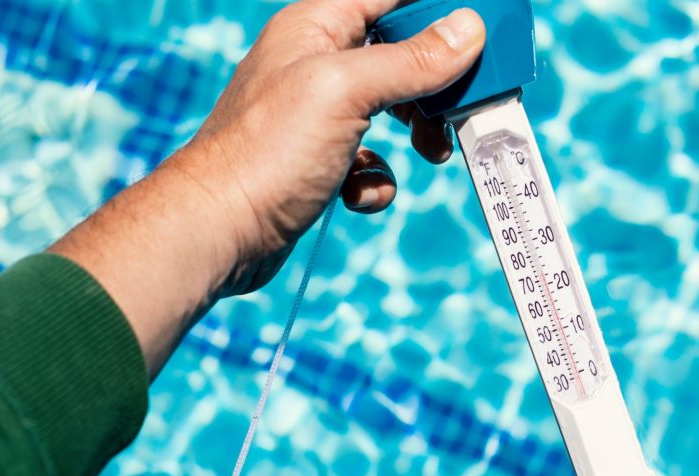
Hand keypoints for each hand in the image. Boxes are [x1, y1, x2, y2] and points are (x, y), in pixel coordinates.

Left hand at [50, 0, 485, 376]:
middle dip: (436, 82)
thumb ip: (411, 59)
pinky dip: (376, 178)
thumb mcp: (348, 91)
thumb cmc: (268, 152)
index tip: (479, 30)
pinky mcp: (317, 161)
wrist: (218, 231)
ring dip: (418, 132)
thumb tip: (468, 28)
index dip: (435, 10)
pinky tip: (360, 192)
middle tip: (466, 104)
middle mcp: (314, 63)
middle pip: (399, 52)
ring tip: (432, 154)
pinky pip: (368, 160)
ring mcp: (315, 114)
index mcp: (316, 26)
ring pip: (391, 108)